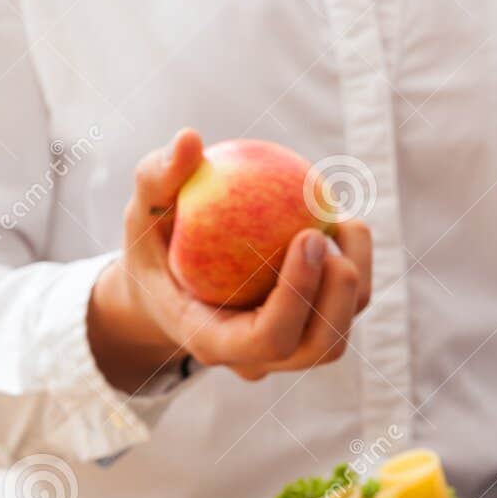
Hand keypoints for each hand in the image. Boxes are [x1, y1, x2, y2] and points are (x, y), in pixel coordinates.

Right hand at [87, 129, 372, 391]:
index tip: (307, 234)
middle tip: (332, 228)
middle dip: (339, 293)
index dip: (297, 295)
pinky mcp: (311, 330)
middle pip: (321, 346)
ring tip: (341, 221)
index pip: (268, 338)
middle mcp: (256, 358)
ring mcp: (288, 351)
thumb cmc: (152, 244)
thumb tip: (190, 138)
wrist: (167, 285)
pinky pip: (347, 308)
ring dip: (355, 276)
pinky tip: (340, 223)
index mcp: (212, 341)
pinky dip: (353, 267)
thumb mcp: (140, 212)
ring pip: (342, 329)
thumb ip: (157, 178)